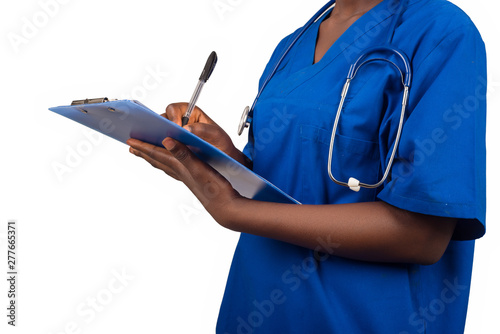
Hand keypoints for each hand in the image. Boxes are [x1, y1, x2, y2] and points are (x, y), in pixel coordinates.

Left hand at [127, 136, 242, 225]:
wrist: (226, 207)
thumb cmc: (215, 189)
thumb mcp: (199, 168)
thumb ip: (183, 153)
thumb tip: (166, 141)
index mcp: (180, 167)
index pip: (157, 154)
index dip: (144, 146)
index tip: (130, 141)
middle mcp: (180, 173)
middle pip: (157, 160)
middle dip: (144, 152)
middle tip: (132, 146)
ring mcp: (187, 178)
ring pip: (165, 165)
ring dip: (155, 158)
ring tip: (146, 154)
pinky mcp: (195, 180)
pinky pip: (175, 169)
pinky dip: (169, 163)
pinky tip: (172, 164)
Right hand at [162, 103, 250, 166]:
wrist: (223, 157)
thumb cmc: (221, 142)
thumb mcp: (215, 134)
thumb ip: (202, 129)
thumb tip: (186, 129)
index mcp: (190, 113)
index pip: (174, 109)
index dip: (172, 117)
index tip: (175, 127)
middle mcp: (180, 121)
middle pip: (163, 120)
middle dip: (160, 127)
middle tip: (162, 138)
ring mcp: (175, 134)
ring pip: (160, 133)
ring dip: (156, 138)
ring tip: (153, 145)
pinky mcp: (172, 145)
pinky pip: (161, 144)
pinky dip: (157, 148)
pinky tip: (155, 154)